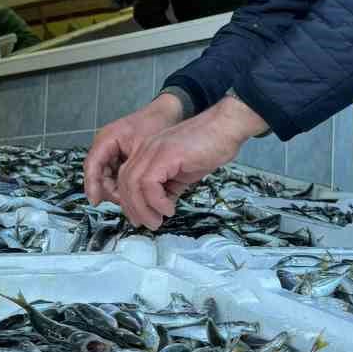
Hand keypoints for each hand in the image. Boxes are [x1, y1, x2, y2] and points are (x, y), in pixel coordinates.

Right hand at [84, 94, 183, 204]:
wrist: (169, 111)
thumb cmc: (156, 123)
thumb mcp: (144, 147)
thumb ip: (133, 170)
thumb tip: (126, 195)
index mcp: (106, 139)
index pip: (92, 166)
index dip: (92, 186)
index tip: (96, 202)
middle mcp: (105, 145)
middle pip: (100, 176)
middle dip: (112, 192)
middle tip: (128, 204)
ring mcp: (112, 151)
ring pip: (109, 178)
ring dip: (120, 191)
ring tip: (137, 200)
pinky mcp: (121, 156)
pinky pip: (117, 174)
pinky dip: (126, 184)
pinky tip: (139, 192)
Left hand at [116, 97, 267, 229]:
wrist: (227, 127)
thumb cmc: (211, 146)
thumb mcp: (184, 172)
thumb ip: (170, 187)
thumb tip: (162, 206)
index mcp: (148, 152)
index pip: (126, 178)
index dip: (130, 202)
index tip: (140, 219)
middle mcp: (146, 149)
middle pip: (125, 182)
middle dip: (133, 208)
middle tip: (148, 224)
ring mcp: (154, 150)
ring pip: (133, 184)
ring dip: (143, 208)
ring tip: (157, 221)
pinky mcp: (166, 154)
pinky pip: (149, 183)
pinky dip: (156, 201)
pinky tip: (169, 208)